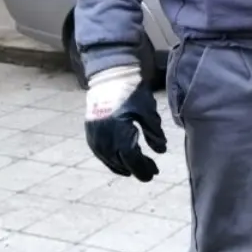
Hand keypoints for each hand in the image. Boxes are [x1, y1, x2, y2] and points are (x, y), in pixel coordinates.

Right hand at [84, 65, 166, 181]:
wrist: (110, 77)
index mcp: (119, 135)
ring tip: (136, 169)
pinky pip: (100, 153)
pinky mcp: (90, 132)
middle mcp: (104, 140)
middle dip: (137, 169)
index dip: (143, 169)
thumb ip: (154, 133)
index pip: (132, 160)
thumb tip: (161, 151)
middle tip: (152, 171)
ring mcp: (95, 137)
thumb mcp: (148, 111)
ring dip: (123, 166)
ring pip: (109, 160)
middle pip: (121, 162)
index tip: (154, 173)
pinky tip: (120, 160)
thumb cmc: (132, 92)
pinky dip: (111, 159)